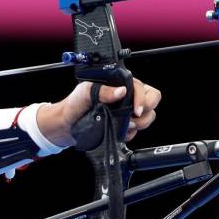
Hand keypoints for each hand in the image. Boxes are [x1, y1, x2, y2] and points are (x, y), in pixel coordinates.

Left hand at [38, 78, 161, 146]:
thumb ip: (104, 90)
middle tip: (132, 118)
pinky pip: (137, 131)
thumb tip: (121, 91)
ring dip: (138, 124)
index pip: (144, 90)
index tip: (135, 110)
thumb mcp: (86, 92)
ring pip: (148, 117)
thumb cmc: (74, 104)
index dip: (143, 100)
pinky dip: (130, 133)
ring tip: (123, 125)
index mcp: (120, 85)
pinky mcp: (123, 125)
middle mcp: (127, 97)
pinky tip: (119, 132)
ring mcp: (126, 112)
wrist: (66, 124)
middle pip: (152, 101)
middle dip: (145, 112)